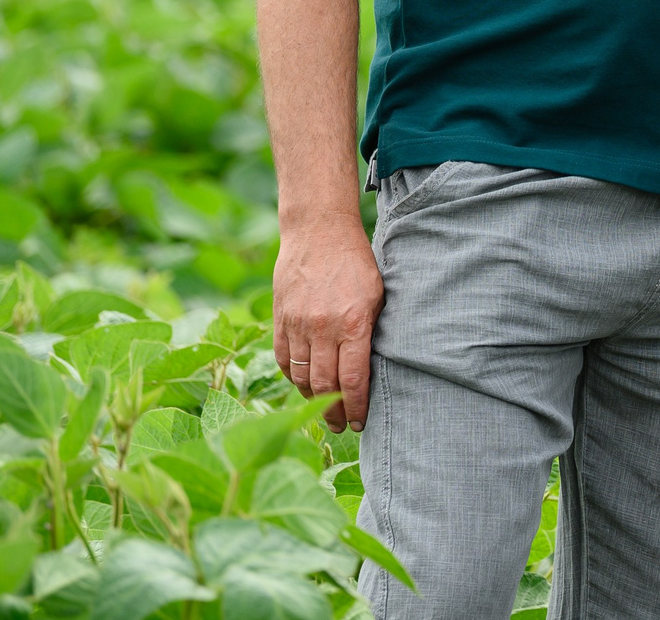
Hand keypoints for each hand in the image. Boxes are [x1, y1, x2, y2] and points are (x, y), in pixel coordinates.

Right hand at [272, 215, 383, 431]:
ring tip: (324, 412)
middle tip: (341, 426)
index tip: (360, 423)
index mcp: (353, 322)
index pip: (354, 379)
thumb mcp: (378, 294)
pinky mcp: (281, 320)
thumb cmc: (356, 262)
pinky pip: (285, 360)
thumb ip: (372, 330)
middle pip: (325, 385)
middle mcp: (323, 328)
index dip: (356, 406)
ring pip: (303, 377)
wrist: (319, 232)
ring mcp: (298, 325)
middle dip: (334, 412)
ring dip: (313, 400)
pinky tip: (304, 385)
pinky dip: (294, 378)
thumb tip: (370, 369)